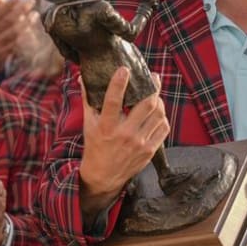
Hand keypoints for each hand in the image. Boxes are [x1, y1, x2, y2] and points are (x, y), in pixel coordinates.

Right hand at [0, 0, 34, 80]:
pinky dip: (25, 35)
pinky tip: (31, 29)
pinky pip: (17, 42)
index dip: (9, 4)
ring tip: (34, 14)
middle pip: (8, 20)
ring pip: (15, 32)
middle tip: (32, 1)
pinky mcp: (2, 55)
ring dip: (28, 22)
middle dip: (22, 9)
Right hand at [78, 67, 168, 220]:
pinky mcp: (150, 150)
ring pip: (159, 114)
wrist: (103, 176)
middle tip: (153, 77)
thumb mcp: (88, 124)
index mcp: (106, 127)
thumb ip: (88, 99)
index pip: (113, 101)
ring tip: (155, 95)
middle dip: (153, 87)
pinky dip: (162, 117)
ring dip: (159, 101)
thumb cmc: (95, 146)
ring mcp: (140, 143)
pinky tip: (157, 113)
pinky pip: (163, 128)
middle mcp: (125, 135)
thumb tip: (83, 77)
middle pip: (147, 104)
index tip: (124, 69)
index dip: (119, 83)